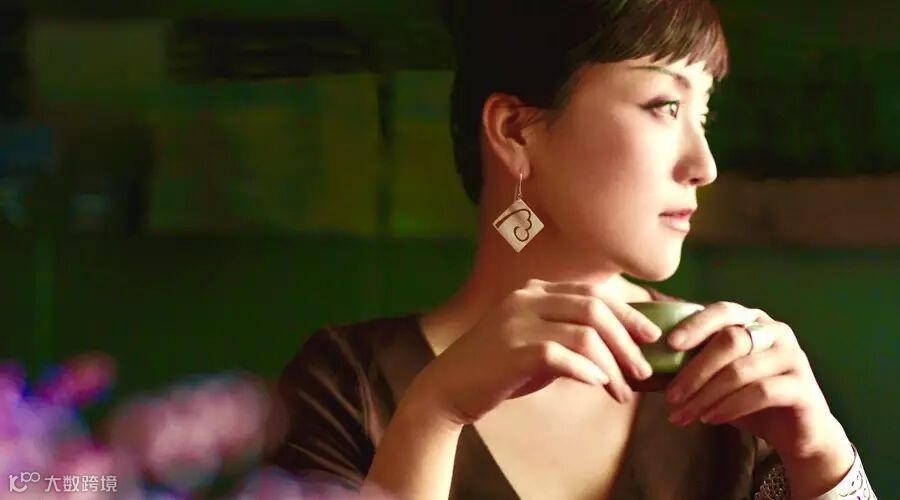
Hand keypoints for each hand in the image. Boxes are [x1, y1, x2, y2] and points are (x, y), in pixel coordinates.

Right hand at [407, 279, 663, 425]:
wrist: (448, 387)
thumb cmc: (496, 369)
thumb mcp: (534, 343)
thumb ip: (567, 336)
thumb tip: (616, 350)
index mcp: (534, 291)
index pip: (593, 293)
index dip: (628, 313)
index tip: (650, 337)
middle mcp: (527, 298)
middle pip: (595, 309)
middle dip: (627, 340)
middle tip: (643, 370)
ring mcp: (518, 322)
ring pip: (585, 333)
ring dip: (612, 365)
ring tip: (623, 391)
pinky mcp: (514, 349)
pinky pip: (563, 355)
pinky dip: (587, 371)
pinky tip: (598, 385)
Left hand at [662, 301, 847, 461]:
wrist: (798, 433)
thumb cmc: (750, 399)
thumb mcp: (717, 379)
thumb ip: (689, 365)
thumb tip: (640, 365)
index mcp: (753, 320)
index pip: (722, 311)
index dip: (695, 324)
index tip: (669, 343)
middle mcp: (776, 332)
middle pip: (729, 341)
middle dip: (694, 370)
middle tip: (671, 397)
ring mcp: (793, 357)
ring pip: (741, 370)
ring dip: (706, 395)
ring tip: (683, 415)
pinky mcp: (803, 387)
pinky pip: (761, 392)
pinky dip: (730, 406)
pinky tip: (710, 419)